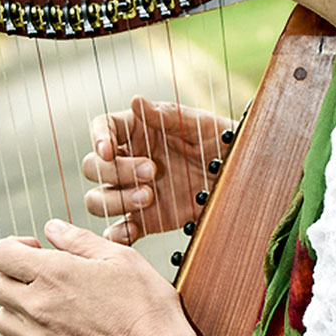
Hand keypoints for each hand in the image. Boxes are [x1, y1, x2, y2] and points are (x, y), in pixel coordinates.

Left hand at [0, 220, 186, 335]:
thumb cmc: (147, 303)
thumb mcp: (120, 257)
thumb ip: (79, 239)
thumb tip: (51, 228)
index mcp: (53, 272)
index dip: (14, 246)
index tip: (37, 250)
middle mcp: (38, 306)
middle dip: (12, 275)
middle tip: (41, 277)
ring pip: (0, 320)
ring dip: (14, 310)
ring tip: (42, 308)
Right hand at [82, 95, 231, 243]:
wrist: (242, 178)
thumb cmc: (220, 142)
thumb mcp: (198, 124)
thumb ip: (165, 115)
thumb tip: (135, 101)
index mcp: (137, 131)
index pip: (102, 129)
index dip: (98, 138)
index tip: (107, 150)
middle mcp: (128, 161)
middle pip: (93, 168)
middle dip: (116, 171)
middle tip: (152, 171)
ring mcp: (132, 192)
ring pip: (98, 200)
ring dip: (116, 201)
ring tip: (150, 196)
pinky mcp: (144, 220)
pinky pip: (117, 231)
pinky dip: (117, 234)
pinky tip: (133, 228)